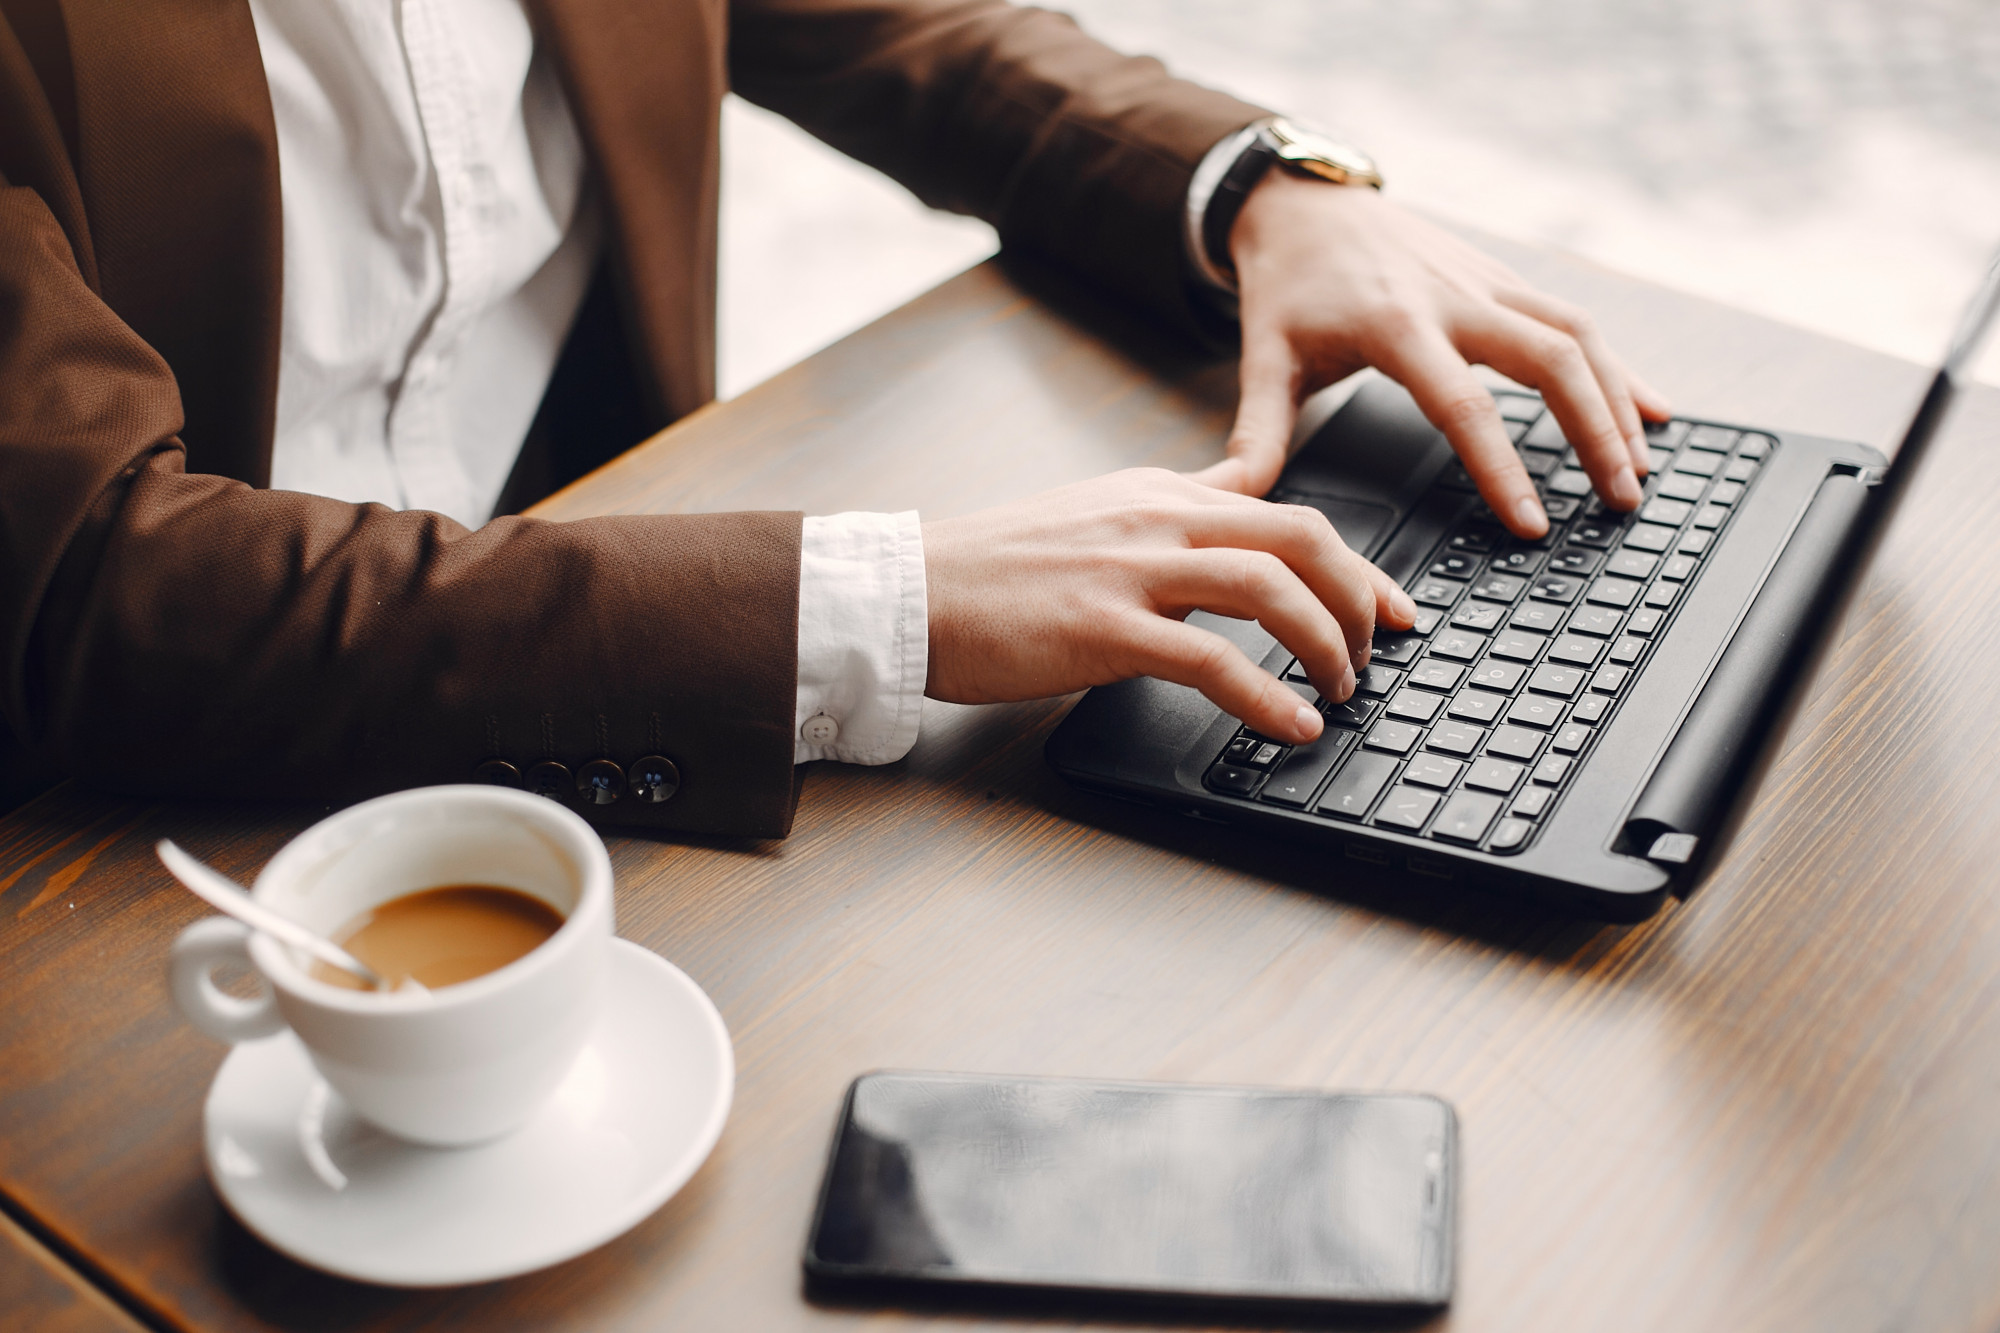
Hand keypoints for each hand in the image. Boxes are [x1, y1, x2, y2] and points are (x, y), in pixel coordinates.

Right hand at [923, 469, 1416, 744]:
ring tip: (1340, 692)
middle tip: (1375, 656)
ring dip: (1326, 646)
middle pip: (1302, 538)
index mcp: (1163, 494)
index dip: (1360, 567)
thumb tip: (1242, 496)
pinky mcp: (1102, 627)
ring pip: (1270, 588)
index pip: (1289, 513)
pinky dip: (1266, 697)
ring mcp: (1131, 571)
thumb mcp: (1103, 514)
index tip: (1397, 610)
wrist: (912, 589)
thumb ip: (1176, 509)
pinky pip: (1211, 659)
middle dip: (1359, 601)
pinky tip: (1289, 725)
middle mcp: (1158, 519)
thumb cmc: (998, 567)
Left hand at [1190, 174, 1670, 537]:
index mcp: (1394, 324)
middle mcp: (1454, 297)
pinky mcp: (1504, 278)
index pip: (1462, 405)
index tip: (1532, 522)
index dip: (1502, 467)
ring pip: (1578, 336)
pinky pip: (1577, 321)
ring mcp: (1488, 282)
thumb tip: (1232, 498)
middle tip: (1619, 500)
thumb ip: (1257, 435)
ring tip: (1642, 468)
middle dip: (1593, 432)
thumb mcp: (1264, 358)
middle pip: (1550, 361)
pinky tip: (1655, 408)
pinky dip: (1619, 367)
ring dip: (1619, 401)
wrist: (1305, 203)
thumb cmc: (1287, 287)